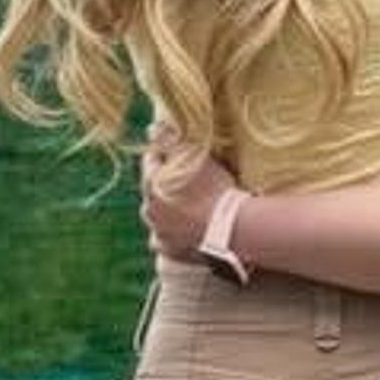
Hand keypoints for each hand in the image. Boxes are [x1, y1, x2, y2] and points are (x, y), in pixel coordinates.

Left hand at [142, 133, 231, 264]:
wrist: (231, 228)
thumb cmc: (214, 188)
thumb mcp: (193, 156)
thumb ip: (170, 139)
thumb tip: (151, 128)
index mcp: (150, 185)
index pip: (151, 159)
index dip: (167, 153)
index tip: (182, 152)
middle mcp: (148, 211)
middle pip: (154, 189)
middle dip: (166, 182)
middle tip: (190, 178)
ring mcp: (159, 234)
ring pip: (159, 216)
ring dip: (169, 209)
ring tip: (191, 205)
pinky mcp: (171, 251)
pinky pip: (167, 238)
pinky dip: (175, 232)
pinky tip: (189, 227)